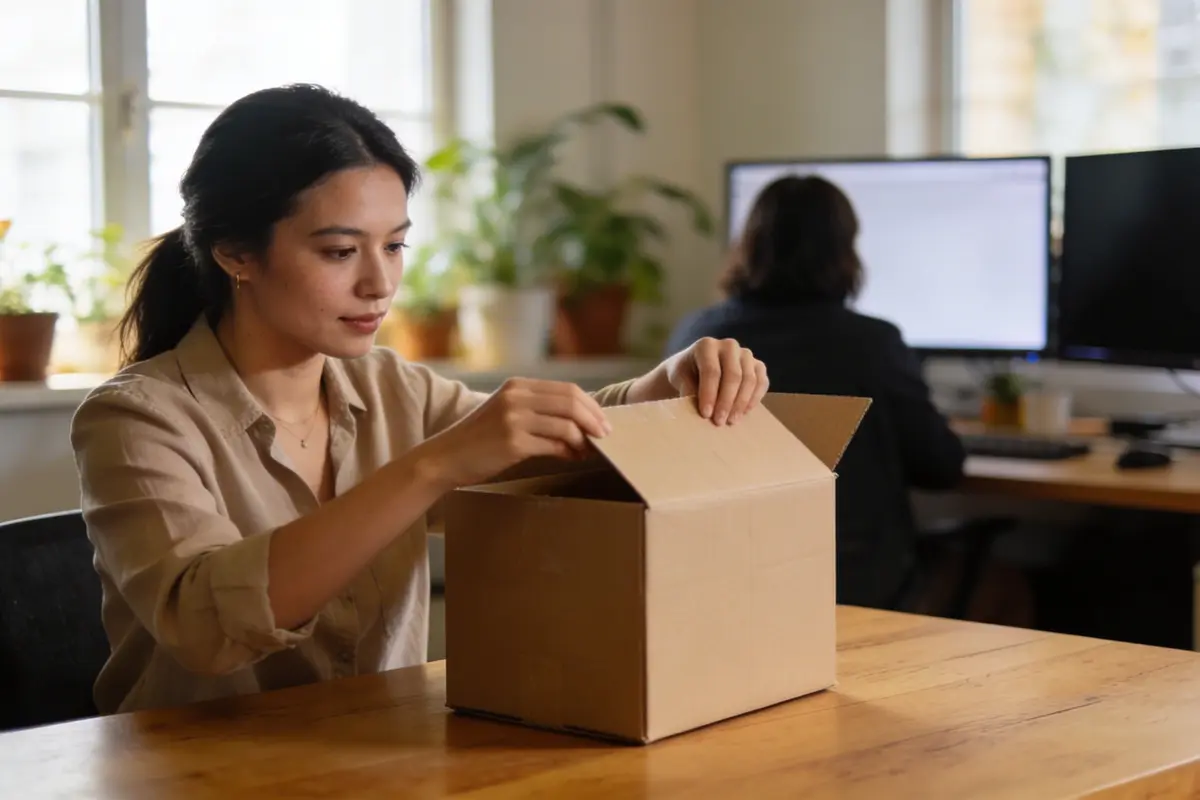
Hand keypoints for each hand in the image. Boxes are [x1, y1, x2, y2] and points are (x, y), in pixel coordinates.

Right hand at [421, 378, 611, 488]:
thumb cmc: (479, 440)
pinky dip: (570, 452)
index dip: (590, 405)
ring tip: (588, 450)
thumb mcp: (506, 413)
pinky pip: (554, 445)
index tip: (603, 421)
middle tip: (606, 435)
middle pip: (571, 402)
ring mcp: (514, 419)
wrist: (445, 457)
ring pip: (566, 424)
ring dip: (584, 439)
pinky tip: (572, 457)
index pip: (567, 389)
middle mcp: (516, 397)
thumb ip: (537, 411)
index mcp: (517, 386)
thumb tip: (579, 421)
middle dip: (594, 420)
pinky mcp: (513, 442)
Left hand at [653, 337, 768, 424]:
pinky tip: (744, 413)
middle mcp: (729, 345)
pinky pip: (762, 382)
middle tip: (719, 421)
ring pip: (749, 379)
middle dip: (726, 401)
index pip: (711, 371)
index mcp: (707, 345)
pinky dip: (755, 399)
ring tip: (731, 421)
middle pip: (733, 375)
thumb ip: (686, 388)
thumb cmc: (686, 374)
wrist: (697, 369)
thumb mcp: (679, 378)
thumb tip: (697, 405)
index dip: (709, 394)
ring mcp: (746, 354)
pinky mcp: (758, 365)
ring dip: (741, 403)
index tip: (705, 414)